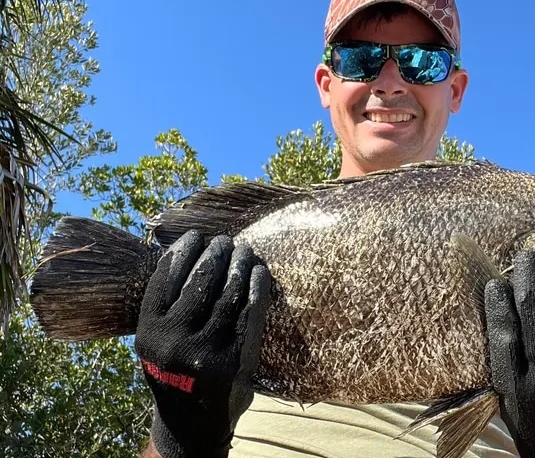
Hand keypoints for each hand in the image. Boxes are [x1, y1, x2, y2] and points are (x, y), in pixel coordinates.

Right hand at [134, 230, 271, 457]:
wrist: (192, 423)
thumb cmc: (175, 370)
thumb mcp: (156, 342)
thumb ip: (166, 306)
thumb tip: (186, 252)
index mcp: (148, 332)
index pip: (165, 278)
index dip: (183, 250)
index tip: (195, 236)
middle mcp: (174, 341)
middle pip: (200, 280)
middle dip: (215, 253)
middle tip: (225, 241)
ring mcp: (207, 350)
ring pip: (228, 292)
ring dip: (239, 264)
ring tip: (245, 251)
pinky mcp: (236, 360)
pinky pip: (250, 312)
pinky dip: (257, 286)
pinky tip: (260, 271)